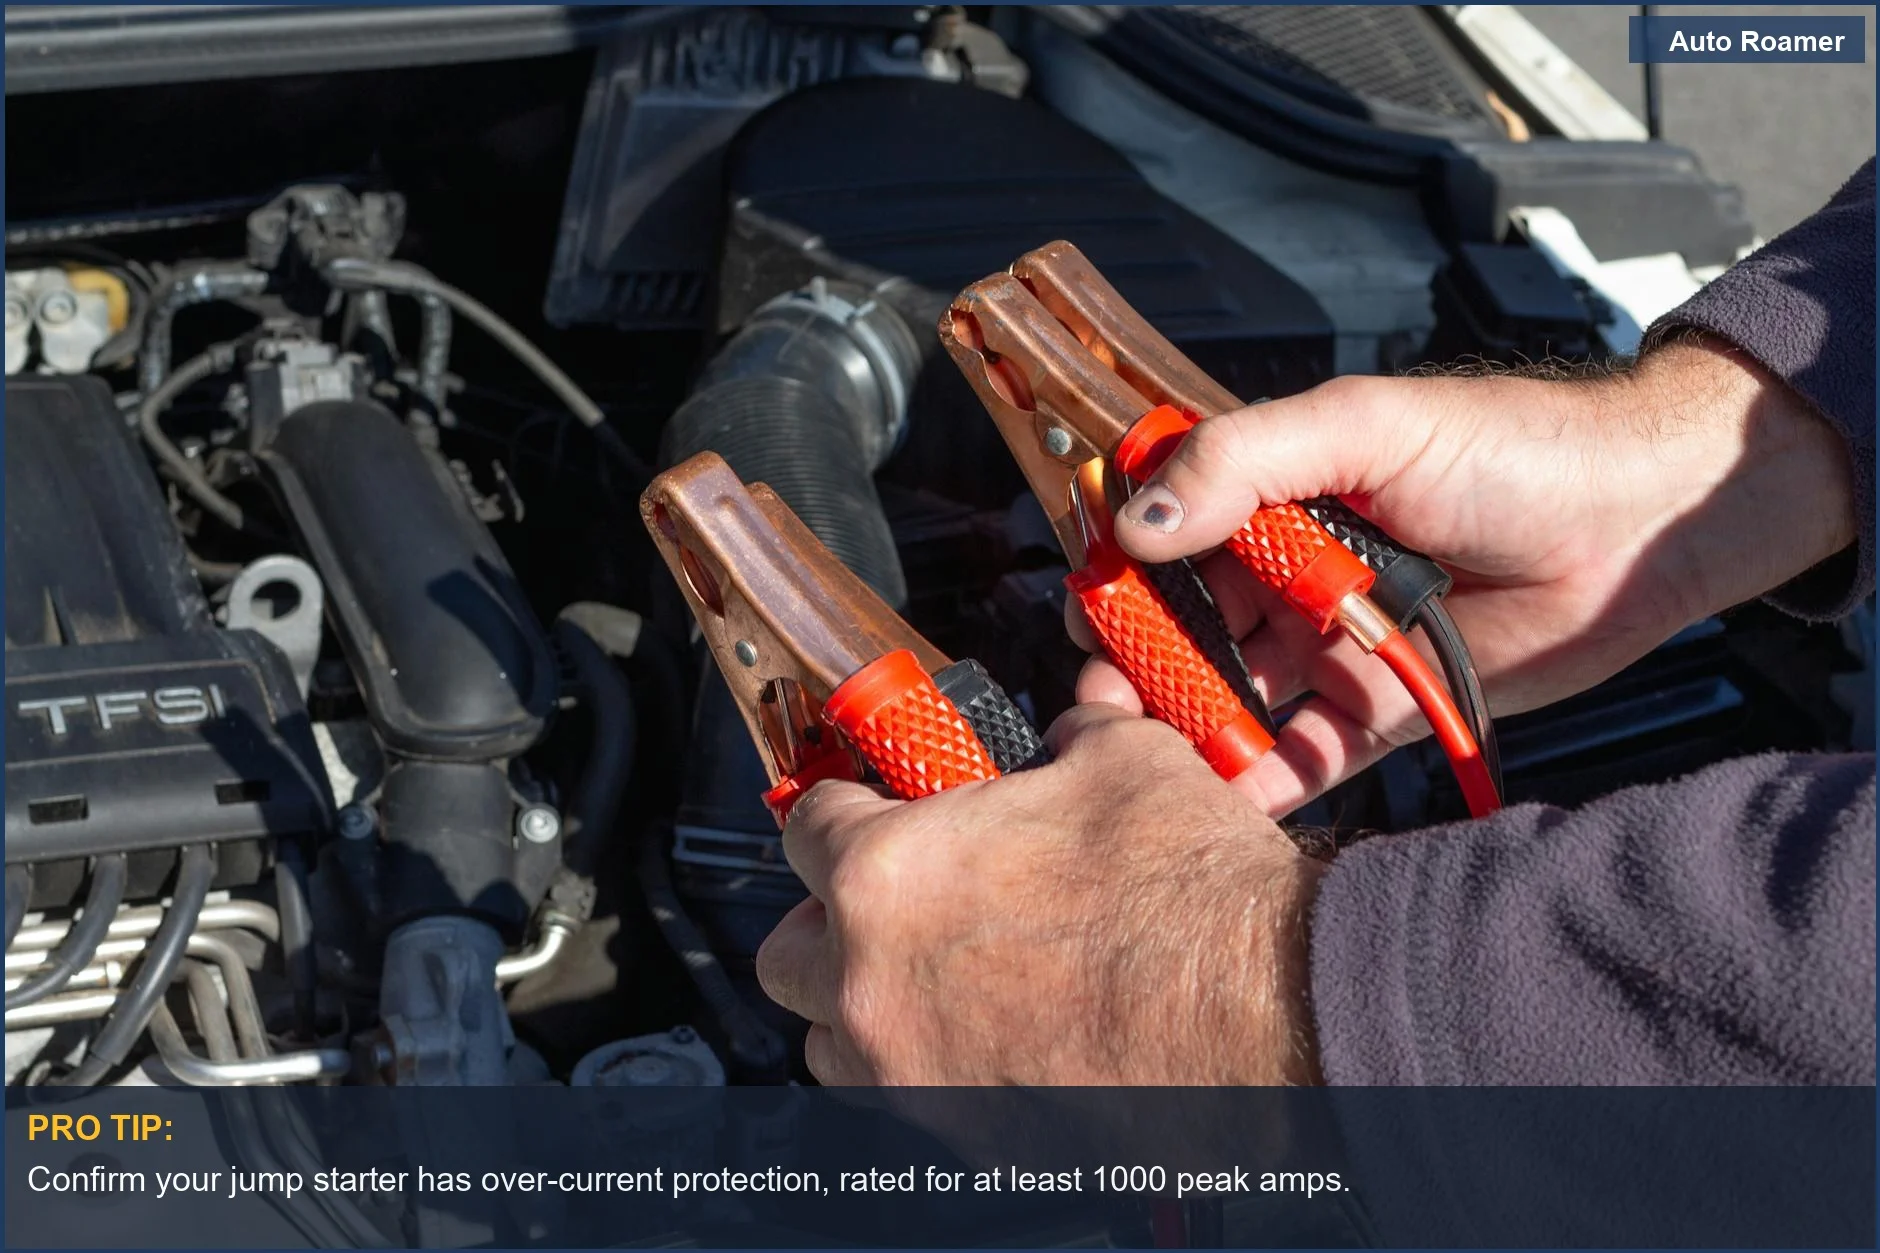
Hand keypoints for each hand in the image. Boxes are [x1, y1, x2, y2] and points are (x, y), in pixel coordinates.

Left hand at [754, 702, 1324, 1084]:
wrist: (1271, 1015)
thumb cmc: (1192, 894)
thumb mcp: (1122, 760)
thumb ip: (1064, 740)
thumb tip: (1067, 733)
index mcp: (888, 873)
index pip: (803, 828)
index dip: (839, 808)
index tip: (863, 807)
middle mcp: (874, 983)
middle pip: (787, 952)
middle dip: (827, 920)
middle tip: (889, 898)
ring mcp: (912, 1073)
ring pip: (832, 1042)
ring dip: (866, 1005)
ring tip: (938, 976)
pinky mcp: (964, 1138)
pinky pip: (908, 1098)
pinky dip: (932, 1064)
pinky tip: (1000, 1034)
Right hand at [1081, 337, 1854, 815]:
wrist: (1638, 523)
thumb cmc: (1515, 449)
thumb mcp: (1366, 426)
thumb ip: (1246, 461)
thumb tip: (1139, 520)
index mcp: (1273, 491)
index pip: (1165, 534)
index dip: (1119, 574)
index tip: (1089, 613)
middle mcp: (1289, 570)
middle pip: (1184, 626)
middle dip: (1139, 665)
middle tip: (1106, 705)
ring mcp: (1329, 642)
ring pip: (1232, 694)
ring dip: (1188, 727)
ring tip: (1151, 761)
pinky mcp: (1377, 707)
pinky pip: (1303, 752)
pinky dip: (1260, 779)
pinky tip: (1225, 797)